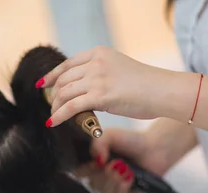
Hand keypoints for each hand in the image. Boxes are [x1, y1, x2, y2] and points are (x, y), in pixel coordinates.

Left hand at [40, 46, 168, 126]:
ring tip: (53, 117)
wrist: (163, 90)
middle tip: (52, 107)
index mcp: (99, 53)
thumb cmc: (147, 85)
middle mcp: (96, 63)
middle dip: (54, 95)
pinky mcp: (100, 96)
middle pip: (64, 80)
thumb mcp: (119, 70)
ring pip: (64, 94)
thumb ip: (101, 75)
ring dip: (55, 107)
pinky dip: (58, 115)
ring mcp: (97, 79)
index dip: (53, 75)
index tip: (44, 84)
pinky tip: (53, 122)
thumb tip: (85, 91)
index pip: (68, 64)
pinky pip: (70, 107)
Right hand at [76, 127, 175, 192]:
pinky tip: (129, 177)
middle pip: (92, 184)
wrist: (155, 148)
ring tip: (124, 169)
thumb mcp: (108, 136)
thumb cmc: (130, 140)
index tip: (94, 163)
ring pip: (104, 192)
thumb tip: (97, 161)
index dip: (84, 170)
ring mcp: (113, 187)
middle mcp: (101, 177)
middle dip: (102, 175)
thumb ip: (96, 144)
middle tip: (114, 163)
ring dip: (113, 180)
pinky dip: (122, 187)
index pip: (78, 172)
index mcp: (94, 163)